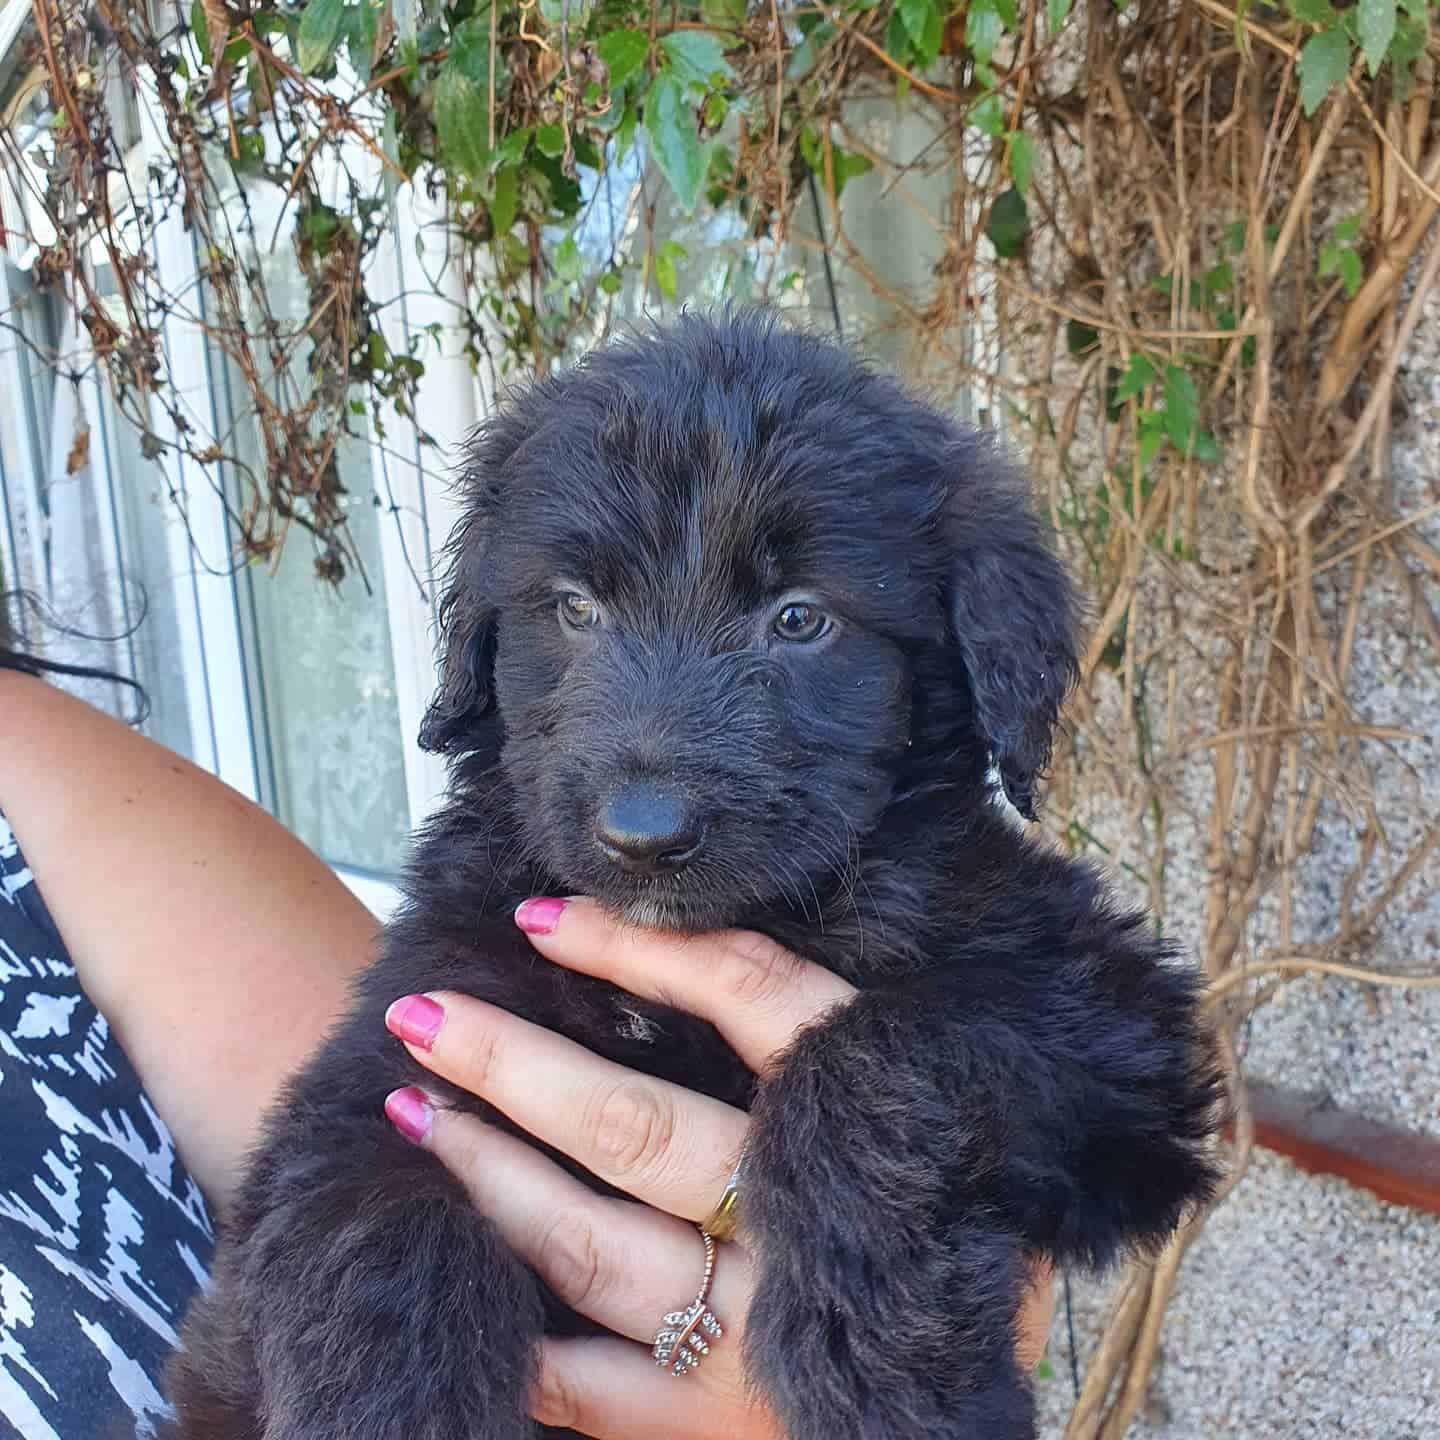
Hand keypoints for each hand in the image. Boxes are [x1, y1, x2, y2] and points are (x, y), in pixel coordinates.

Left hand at [383, 898, 1055, 1438]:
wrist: (964, 1383)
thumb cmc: (942, 1204)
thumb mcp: (902, 1098)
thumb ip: (815, 1038)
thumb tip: (665, 942)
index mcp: (869, 1117)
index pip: (746, 995)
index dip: (635, 951)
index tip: (540, 918)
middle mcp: (811, 1223)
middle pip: (637, 1126)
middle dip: (514, 1066)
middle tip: (423, 1015)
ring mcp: (762, 1335)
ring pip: (593, 1247)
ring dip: (490, 1177)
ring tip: (416, 1113)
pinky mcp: (721, 1425)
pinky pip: (593, 1385)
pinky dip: (518, 1334)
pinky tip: (453, 1270)